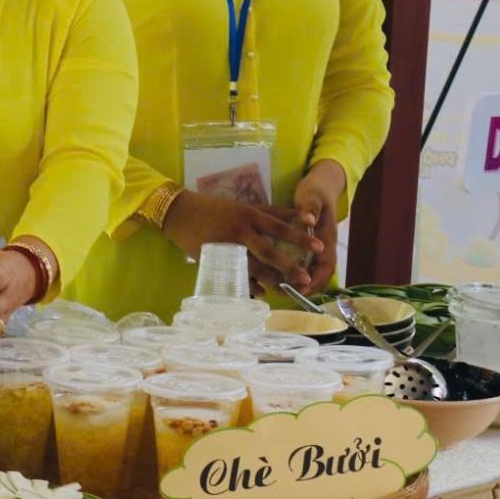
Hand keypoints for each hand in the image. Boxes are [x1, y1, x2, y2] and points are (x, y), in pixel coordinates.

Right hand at [163, 190, 322, 292]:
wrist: (180, 214)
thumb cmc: (215, 208)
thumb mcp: (244, 206)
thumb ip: (271, 213)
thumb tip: (299, 216)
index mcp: (249, 215)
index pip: (280, 228)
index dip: (300, 238)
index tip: (320, 248)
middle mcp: (240, 231)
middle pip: (269, 252)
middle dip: (289, 267)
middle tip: (306, 279)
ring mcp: (227, 247)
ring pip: (254, 268)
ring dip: (272, 282)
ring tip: (287, 292)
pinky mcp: (216, 259)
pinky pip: (236, 276)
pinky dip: (250, 285)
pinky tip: (261, 292)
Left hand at [294, 161, 346, 292]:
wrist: (322, 184)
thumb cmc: (315, 190)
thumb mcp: (311, 196)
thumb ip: (310, 207)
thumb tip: (309, 220)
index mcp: (326, 236)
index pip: (326, 264)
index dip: (316, 279)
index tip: (302, 290)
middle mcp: (325, 244)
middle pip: (322, 272)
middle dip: (310, 287)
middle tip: (291, 297)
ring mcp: (319, 244)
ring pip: (316, 270)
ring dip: (304, 282)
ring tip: (286, 292)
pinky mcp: (310, 243)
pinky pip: (308, 262)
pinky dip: (300, 272)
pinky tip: (283, 277)